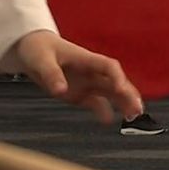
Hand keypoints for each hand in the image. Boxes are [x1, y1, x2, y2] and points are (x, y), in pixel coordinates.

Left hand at [5, 30, 143, 122]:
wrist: (31, 48)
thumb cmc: (38, 48)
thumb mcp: (41, 60)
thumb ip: (51, 75)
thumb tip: (61, 90)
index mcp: (86, 59)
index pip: (108, 66)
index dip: (117, 76)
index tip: (121, 88)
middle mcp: (90, 71)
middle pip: (115, 82)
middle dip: (128, 94)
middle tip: (137, 108)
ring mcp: (87, 83)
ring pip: (111, 93)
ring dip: (123, 103)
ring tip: (134, 115)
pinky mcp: (80, 93)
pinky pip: (96, 103)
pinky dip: (104, 112)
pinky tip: (109, 121)